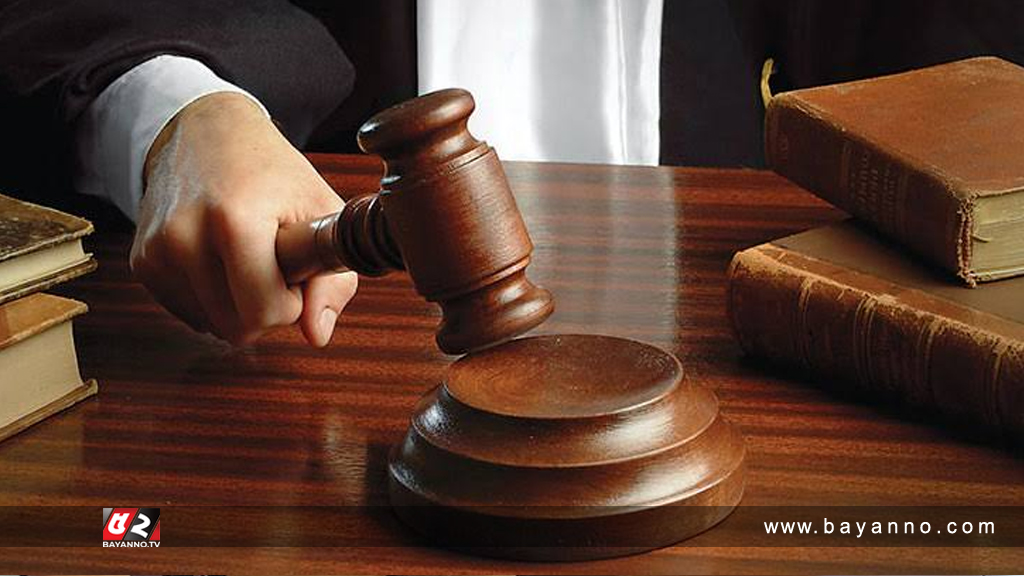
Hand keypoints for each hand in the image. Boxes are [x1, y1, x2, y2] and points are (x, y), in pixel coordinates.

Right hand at [131, 92, 356, 346]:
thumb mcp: (321, 214)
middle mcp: (184, 236)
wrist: (207, 132)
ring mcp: (157, 251)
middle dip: (264, 307)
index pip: (263, 313)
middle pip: (236, 328)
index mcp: (235, 220)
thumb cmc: (273, 174)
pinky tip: (219, 261)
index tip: (293, 270)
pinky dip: (211, 298)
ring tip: (244, 256)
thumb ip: (333, 281)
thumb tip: (317, 335)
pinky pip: (188, 314)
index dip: (290, 302)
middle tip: (271, 264)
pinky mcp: (142, 262)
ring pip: (211, 326)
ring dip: (236, 304)